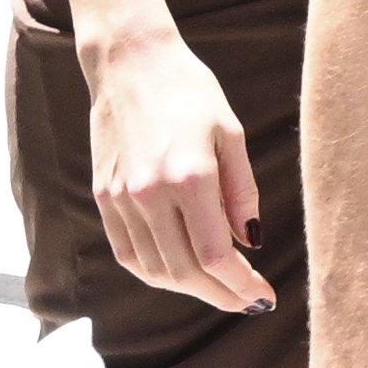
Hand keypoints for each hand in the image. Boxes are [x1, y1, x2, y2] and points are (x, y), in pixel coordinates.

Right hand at [84, 26, 269, 312]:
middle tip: (247, 302)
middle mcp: (149, 195)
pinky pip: (127, 253)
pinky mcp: (104, 197)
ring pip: (153, 269)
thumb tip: (252, 241)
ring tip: (219, 290)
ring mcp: (121, 199)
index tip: (263, 296)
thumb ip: (242, 191)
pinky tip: (180, 274)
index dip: (240, 284)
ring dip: (188, 289)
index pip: (214, 255)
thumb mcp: (232, 134)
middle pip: (183, 271)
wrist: (132, 66)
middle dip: (219, 294)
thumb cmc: (192, 93)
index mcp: (189, 177)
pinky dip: (155, 272)